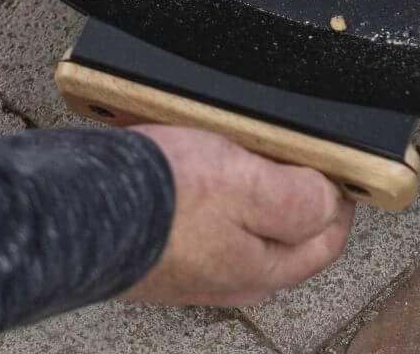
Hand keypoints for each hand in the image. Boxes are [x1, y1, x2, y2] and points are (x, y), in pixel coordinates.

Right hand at [121, 126, 355, 305]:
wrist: (78, 206)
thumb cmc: (162, 200)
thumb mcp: (252, 187)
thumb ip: (301, 200)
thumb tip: (332, 201)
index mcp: (260, 270)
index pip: (325, 241)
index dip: (341, 199)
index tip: (342, 164)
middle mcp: (228, 276)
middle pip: (285, 232)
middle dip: (298, 190)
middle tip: (295, 148)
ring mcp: (191, 263)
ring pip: (242, 220)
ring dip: (251, 183)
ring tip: (245, 143)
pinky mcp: (158, 243)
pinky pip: (201, 211)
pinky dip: (209, 183)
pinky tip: (198, 155)